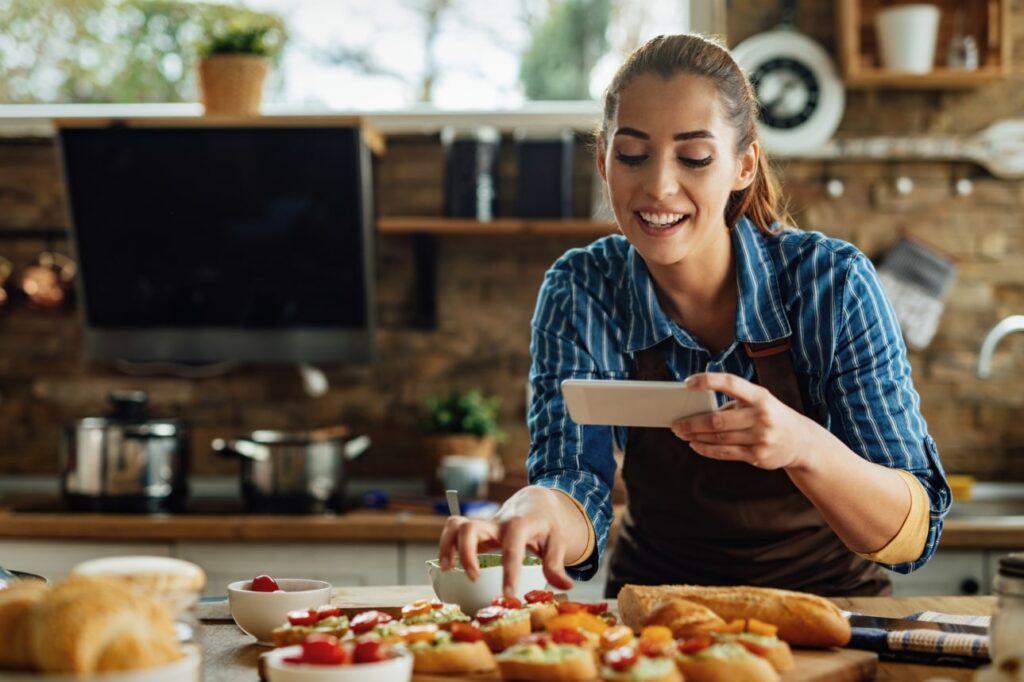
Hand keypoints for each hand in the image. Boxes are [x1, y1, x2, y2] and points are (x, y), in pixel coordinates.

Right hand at [437, 486, 575, 596]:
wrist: (535, 503)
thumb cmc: (547, 525)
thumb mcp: (557, 541)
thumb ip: (556, 564)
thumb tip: (565, 586)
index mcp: (520, 525)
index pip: (512, 547)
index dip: (509, 571)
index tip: (508, 595)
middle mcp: (497, 523)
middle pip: (471, 529)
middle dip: (467, 554)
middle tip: (474, 577)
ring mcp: (483, 525)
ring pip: (455, 525)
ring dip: (447, 546)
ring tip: (448, 568)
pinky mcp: (475, 530)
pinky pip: (453, 530)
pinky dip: (445, 545)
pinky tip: (448, 564)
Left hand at [671, 372, 818, 470]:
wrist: (802, 442)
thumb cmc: (771, 415)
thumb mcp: (759, 402)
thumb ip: (733, 404)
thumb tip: (697, 410)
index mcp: (760, 396)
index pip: (731, 383)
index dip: (708, 381)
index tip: (688, 382)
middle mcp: (761, 416)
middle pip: (718, 420)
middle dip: (692, 422)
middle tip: (675, 423)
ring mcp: (760, 438)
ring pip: (719, 438)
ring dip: (695, 436)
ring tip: (681, 433)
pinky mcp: (757, 456)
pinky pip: (725, 453)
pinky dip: (706, 449)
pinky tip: (695, 445)